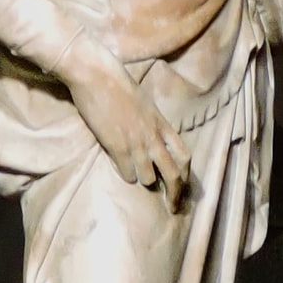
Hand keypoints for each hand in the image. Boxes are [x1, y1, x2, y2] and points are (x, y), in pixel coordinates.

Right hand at [59, 33, 188, 205]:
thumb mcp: (143, 103)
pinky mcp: (117, 146)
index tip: (182, 188)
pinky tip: (123, 172)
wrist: (97, 76)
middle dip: (175, 194)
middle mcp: (154, 136)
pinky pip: (128, 173)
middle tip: (172, 207)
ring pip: (150, 177)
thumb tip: (151, 138)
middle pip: (174, 173)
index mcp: (162, 123)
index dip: (186, 175)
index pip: (185, 155)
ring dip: (145, 180)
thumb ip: (150, 122)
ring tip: (138, 178)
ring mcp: (137, 142)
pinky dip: (126, 175)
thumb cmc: (117, 84)